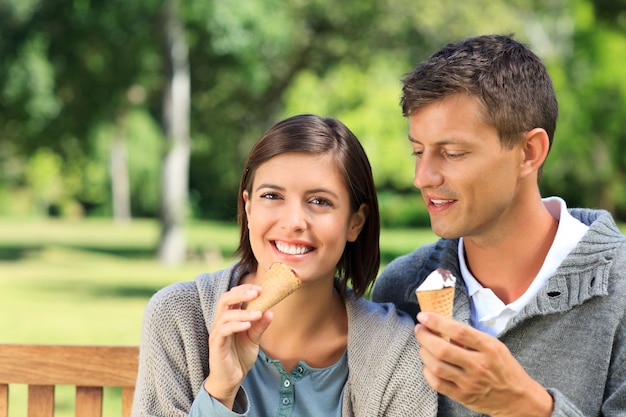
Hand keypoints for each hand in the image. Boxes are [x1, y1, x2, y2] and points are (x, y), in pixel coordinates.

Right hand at [205, 284, 271, 408]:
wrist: (231, 379)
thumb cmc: (239, 356)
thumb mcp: (254, 339)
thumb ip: (260, 326)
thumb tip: (270, 311)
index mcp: (229, 318)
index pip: (233, 296)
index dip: (245, 289)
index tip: (261, 288)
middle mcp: (220, 322)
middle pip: (225, 299)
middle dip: (241, 293)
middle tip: (257, 292)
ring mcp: (217, 332)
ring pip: (225, 315)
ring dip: (243, 312)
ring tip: (258, 314)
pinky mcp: (216, 344)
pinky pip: (223, 330)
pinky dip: (236, 325)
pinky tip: (248, 325)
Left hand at [415, 312, 552, 416]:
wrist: (518, 399)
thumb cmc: (504, 368)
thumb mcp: (494, 346)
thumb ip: (471, 337)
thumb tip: (444, 327)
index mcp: (489, 348)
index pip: (458, 331)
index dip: (437, 322)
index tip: (424, 316)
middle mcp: (479, 365)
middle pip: (442, 349)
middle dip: (424, 336)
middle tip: (419, 330)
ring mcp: (469, 383)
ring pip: (436, 366)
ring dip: (423, 352)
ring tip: (423, 346)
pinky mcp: (463, 396)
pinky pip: (437, 383)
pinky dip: (427, 371)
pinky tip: (429, 364)